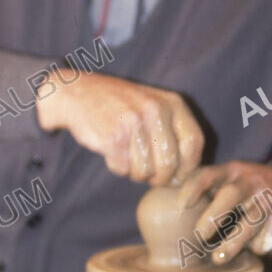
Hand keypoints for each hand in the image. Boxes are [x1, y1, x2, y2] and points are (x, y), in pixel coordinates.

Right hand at [35, 70, 203, 185]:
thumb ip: (173, 131)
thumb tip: (187, 174)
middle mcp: (156, 110)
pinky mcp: (113, 137)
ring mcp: (134, 122)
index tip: (177, 176)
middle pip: (170, 164)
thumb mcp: (153, 105)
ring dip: (136, 173)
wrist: (77, 93)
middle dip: (160, 178)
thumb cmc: (119, 106)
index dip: (188, 166)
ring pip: (145, 171)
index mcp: (172, 103)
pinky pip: (122, 169)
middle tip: (150, 177)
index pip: (194, 142)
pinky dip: (117, 167)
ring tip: (128, 158)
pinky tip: (112, 151)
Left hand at [176, 162, 271, 263]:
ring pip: (251, 220)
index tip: (179, 206)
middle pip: (231, 195)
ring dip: (234, 242)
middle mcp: (250, 181)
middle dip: (213, 215)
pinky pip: (269, 235)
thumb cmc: (250, 188)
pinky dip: (260, 245)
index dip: (192, 188)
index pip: (208, 174)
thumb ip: (207, 189)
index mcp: (231, 171)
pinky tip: (255, 249)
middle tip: (199, 235)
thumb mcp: (231, 178)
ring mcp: (270, 198)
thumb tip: (168, 210)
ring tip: (218, 258)